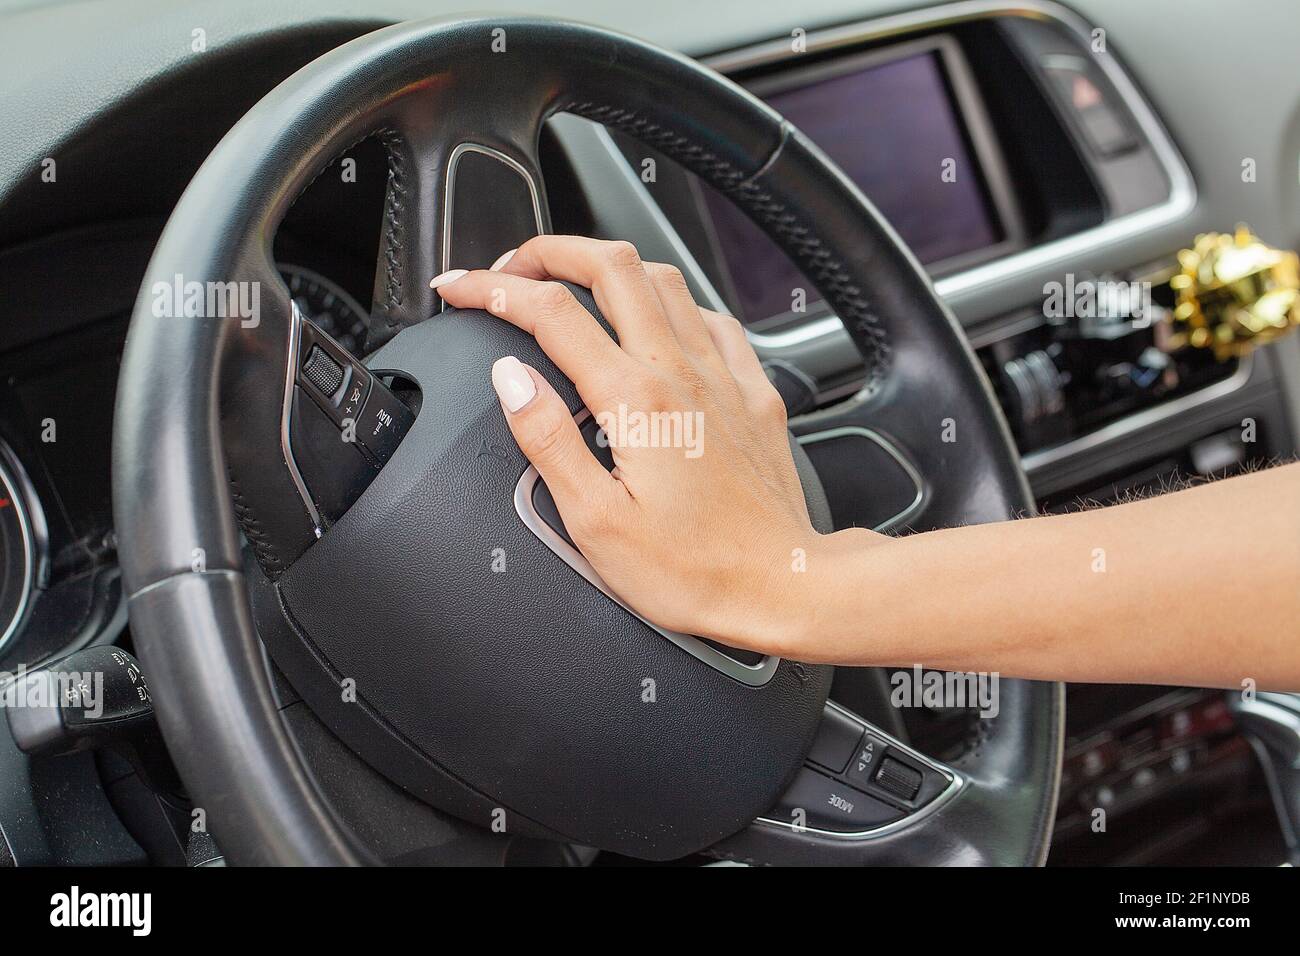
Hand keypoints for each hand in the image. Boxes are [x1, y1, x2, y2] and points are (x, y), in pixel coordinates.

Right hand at [431, 236, 824, 653]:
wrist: (783, 587)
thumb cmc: (695, 570)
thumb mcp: (596, 522)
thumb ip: (548, 439)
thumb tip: (511, 379)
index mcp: (636, 400)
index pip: (549, 313)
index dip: (492, 288)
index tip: (460, 289)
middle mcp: (682, 373)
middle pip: (612, 265)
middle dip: (550, 250)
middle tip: (513, 267)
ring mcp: (723, 376)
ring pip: (666, 279)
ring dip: (610, 266)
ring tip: (573, 282)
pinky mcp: (753, 393)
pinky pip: (712, 317)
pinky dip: (672, 302)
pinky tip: (658, 322)